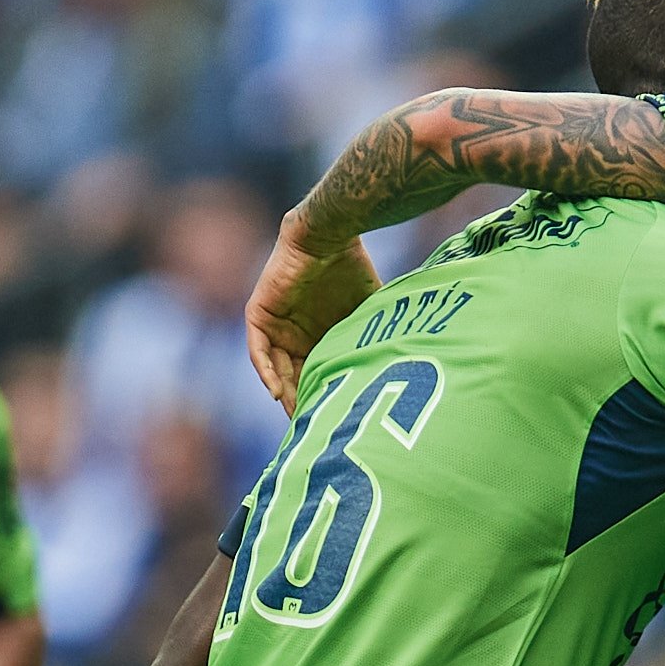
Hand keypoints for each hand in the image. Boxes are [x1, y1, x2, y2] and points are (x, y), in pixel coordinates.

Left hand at [247, 216, 377, 412]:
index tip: (333, 422)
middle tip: (313, 429)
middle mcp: (294, 335)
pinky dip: (266, 370)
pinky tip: (277, 391)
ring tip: (296, 416)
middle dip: (303, 402)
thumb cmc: (353, 269)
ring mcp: (275, 326)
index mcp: (317, 337)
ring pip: (274, 368)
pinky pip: (258, 349)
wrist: (331, 236)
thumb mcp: (368, 314)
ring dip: (284, 393)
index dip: (324, 397)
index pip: (316, 374)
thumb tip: (406, 363)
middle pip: (294, 377)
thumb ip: (375, 336)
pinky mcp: (259, 314)